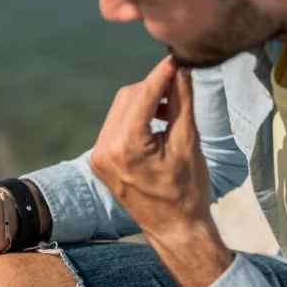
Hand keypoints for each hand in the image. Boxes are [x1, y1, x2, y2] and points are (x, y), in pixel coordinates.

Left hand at [89, 57, 233, 286]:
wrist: (173, 229)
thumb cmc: (187, 190)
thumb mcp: (188, 144)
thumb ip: (181, 103)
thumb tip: (180, 69)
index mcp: (125, 147)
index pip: (142, 95)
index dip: (161, 74)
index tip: (177, 57)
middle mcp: (104, 150)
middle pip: (127, 97)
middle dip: (153, 87)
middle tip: (179, 83)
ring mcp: (98, 156)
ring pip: (120, 109)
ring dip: (144, 102)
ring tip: (171, 108)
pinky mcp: (99, 161)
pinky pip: (115, 126)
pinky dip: (134, 118)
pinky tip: (156, 124)